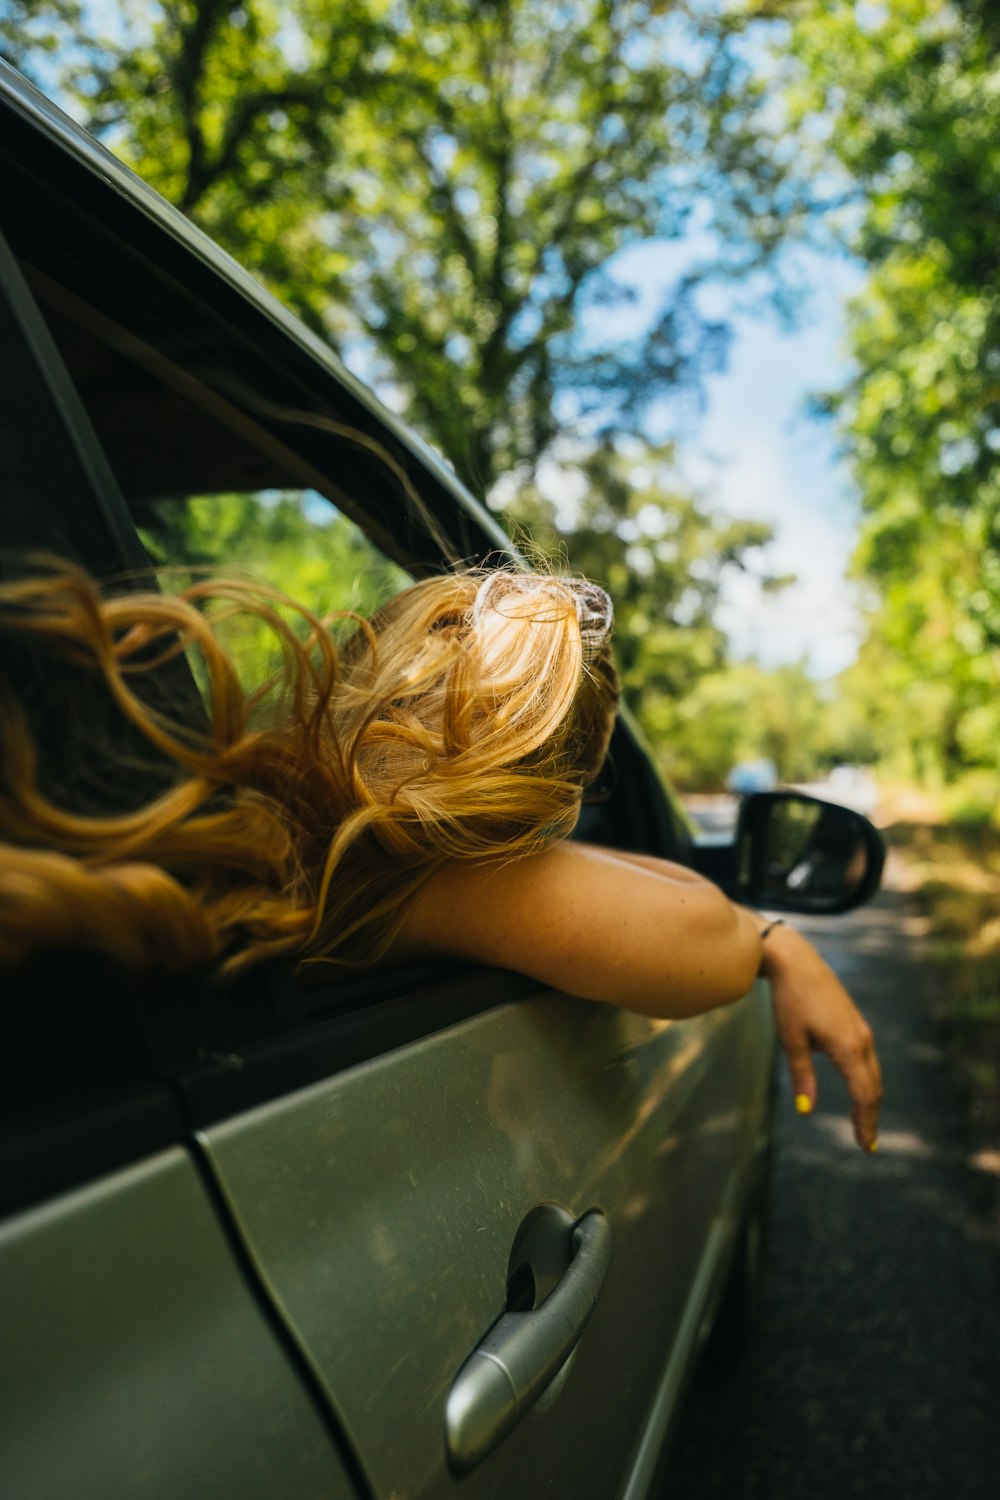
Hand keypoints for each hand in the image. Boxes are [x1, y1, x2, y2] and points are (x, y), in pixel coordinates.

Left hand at [759, 923, 881, 1152]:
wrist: (796, 961)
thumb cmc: (790, 1000)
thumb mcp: (791, 1041)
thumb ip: (802, 1076)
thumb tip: (806, 1110)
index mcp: (848, 1047)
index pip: (864, 1095)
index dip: (866, 1122)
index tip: (865, 1145)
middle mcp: (861, 1040)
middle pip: (873, 1087)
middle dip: (870, 1116)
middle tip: (866, 1143)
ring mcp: (861, 1030)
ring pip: (872, 1073)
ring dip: (870, 1099)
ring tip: (864, 1122)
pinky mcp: (855, 1022)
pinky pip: (867, 1059)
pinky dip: (866, 1080)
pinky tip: (858, 1089)